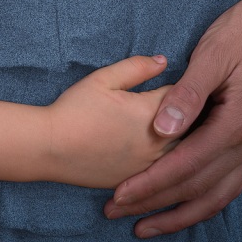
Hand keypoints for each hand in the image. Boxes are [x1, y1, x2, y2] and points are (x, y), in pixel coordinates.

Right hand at [46, 54, 175, 188]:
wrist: (51, 148)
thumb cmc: (75, 110)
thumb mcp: (102, 79)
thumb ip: (137, 67)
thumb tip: (164, 61)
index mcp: (151, 111)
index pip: (183, 95)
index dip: (181, 88)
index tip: (177, 85)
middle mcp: (158, 141)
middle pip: (190, 125)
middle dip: (187, 114)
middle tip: (183, 106)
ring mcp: (151, 165)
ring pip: (182, 151)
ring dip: (180, 138)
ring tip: (174, 128)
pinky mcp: (141, 180)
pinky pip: (166, 171)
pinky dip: (167, 160)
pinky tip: (156, 151)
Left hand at [105, 0, 241, 236]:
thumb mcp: (212, 54)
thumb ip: (187, 94)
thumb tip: (162, 129)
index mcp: (238, 121)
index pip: (187, 164)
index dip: (151, 182)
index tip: (120, 194)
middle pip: (199, 187)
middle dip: (157, 204)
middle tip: (118, 212)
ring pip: (218, 193)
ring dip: (182, 211)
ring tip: (148, 223)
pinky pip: (229, 181)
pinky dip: (204, 198)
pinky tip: (184, 203)